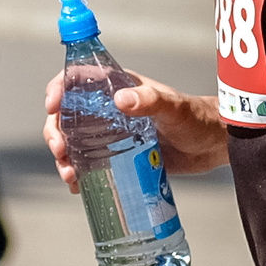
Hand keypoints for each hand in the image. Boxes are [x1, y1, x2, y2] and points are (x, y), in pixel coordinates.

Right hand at [40, 71, 226, 193]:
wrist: (213, 146)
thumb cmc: (196, 118)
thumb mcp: (173, 107)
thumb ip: (150, 101)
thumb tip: (121, 99)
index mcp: (118, 86)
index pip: (78, 79)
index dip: (59, 88)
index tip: (52, 106)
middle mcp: (109, 108)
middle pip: (67, 114)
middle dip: (56, 131)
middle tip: (60, 150)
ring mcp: (111, 134)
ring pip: (73, 142)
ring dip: (63, 157)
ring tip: (69, 174)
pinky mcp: (118, 156)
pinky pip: (88, 163)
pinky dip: (77, 173)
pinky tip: (76, 186)